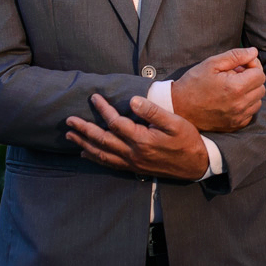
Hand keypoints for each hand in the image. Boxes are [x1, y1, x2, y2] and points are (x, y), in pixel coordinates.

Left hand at [65, 94, 209, 179]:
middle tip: (69, 120)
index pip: (115, 122)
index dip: (103, 109)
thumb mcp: (176, 123)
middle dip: (84, 129)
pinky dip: (95, 158)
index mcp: (142, 140)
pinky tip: (86, 153)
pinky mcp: (134, 168)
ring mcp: (132, 163)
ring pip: (102, 154)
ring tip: (70, 136)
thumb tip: (132, 101)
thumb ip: (153, 112)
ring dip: (84, 144)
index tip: (94, 97)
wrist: (196, 165)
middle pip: (102, 140)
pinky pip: (109, 164)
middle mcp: (133, 153)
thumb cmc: (188, 141)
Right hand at [171, 47, 265, 132]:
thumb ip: (235, 56)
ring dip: (250, 93)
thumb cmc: (193, 83)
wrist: (178, 107)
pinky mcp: (235, 125)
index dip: (252, 67)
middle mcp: (240, 105)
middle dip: (252, 79)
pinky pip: (250, 113)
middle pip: (261, 88)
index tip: (240, 67)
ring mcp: (238, 117)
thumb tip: (254, 52)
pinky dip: (245, 106)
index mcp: (236, 88)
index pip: (260, 74)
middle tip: (235, 76)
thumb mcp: (212, 63)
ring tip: (232, 88)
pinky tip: (231, 100)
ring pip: (257, 101)